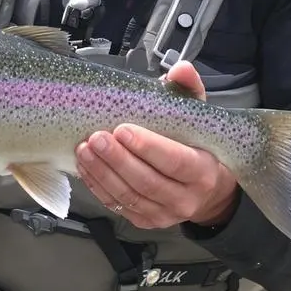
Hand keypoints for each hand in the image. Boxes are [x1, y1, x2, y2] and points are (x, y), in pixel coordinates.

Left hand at [74, 61, 238, 228]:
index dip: (147, 147)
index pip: (175, 161)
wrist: (206, 190)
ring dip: (102, 173)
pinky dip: (98, 186)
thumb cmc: (197, 148)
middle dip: (118, 160)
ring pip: (129, 196)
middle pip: (147, 182)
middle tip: (96, 138)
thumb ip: (188, 90)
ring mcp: (165, 214)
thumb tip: (181, 69)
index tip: (122, 130)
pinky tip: (86, 167)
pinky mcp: (145, 221)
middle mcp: (186, 198)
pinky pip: (117, 205)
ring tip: (84, 150)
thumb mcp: (197, 118)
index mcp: (203, 171)